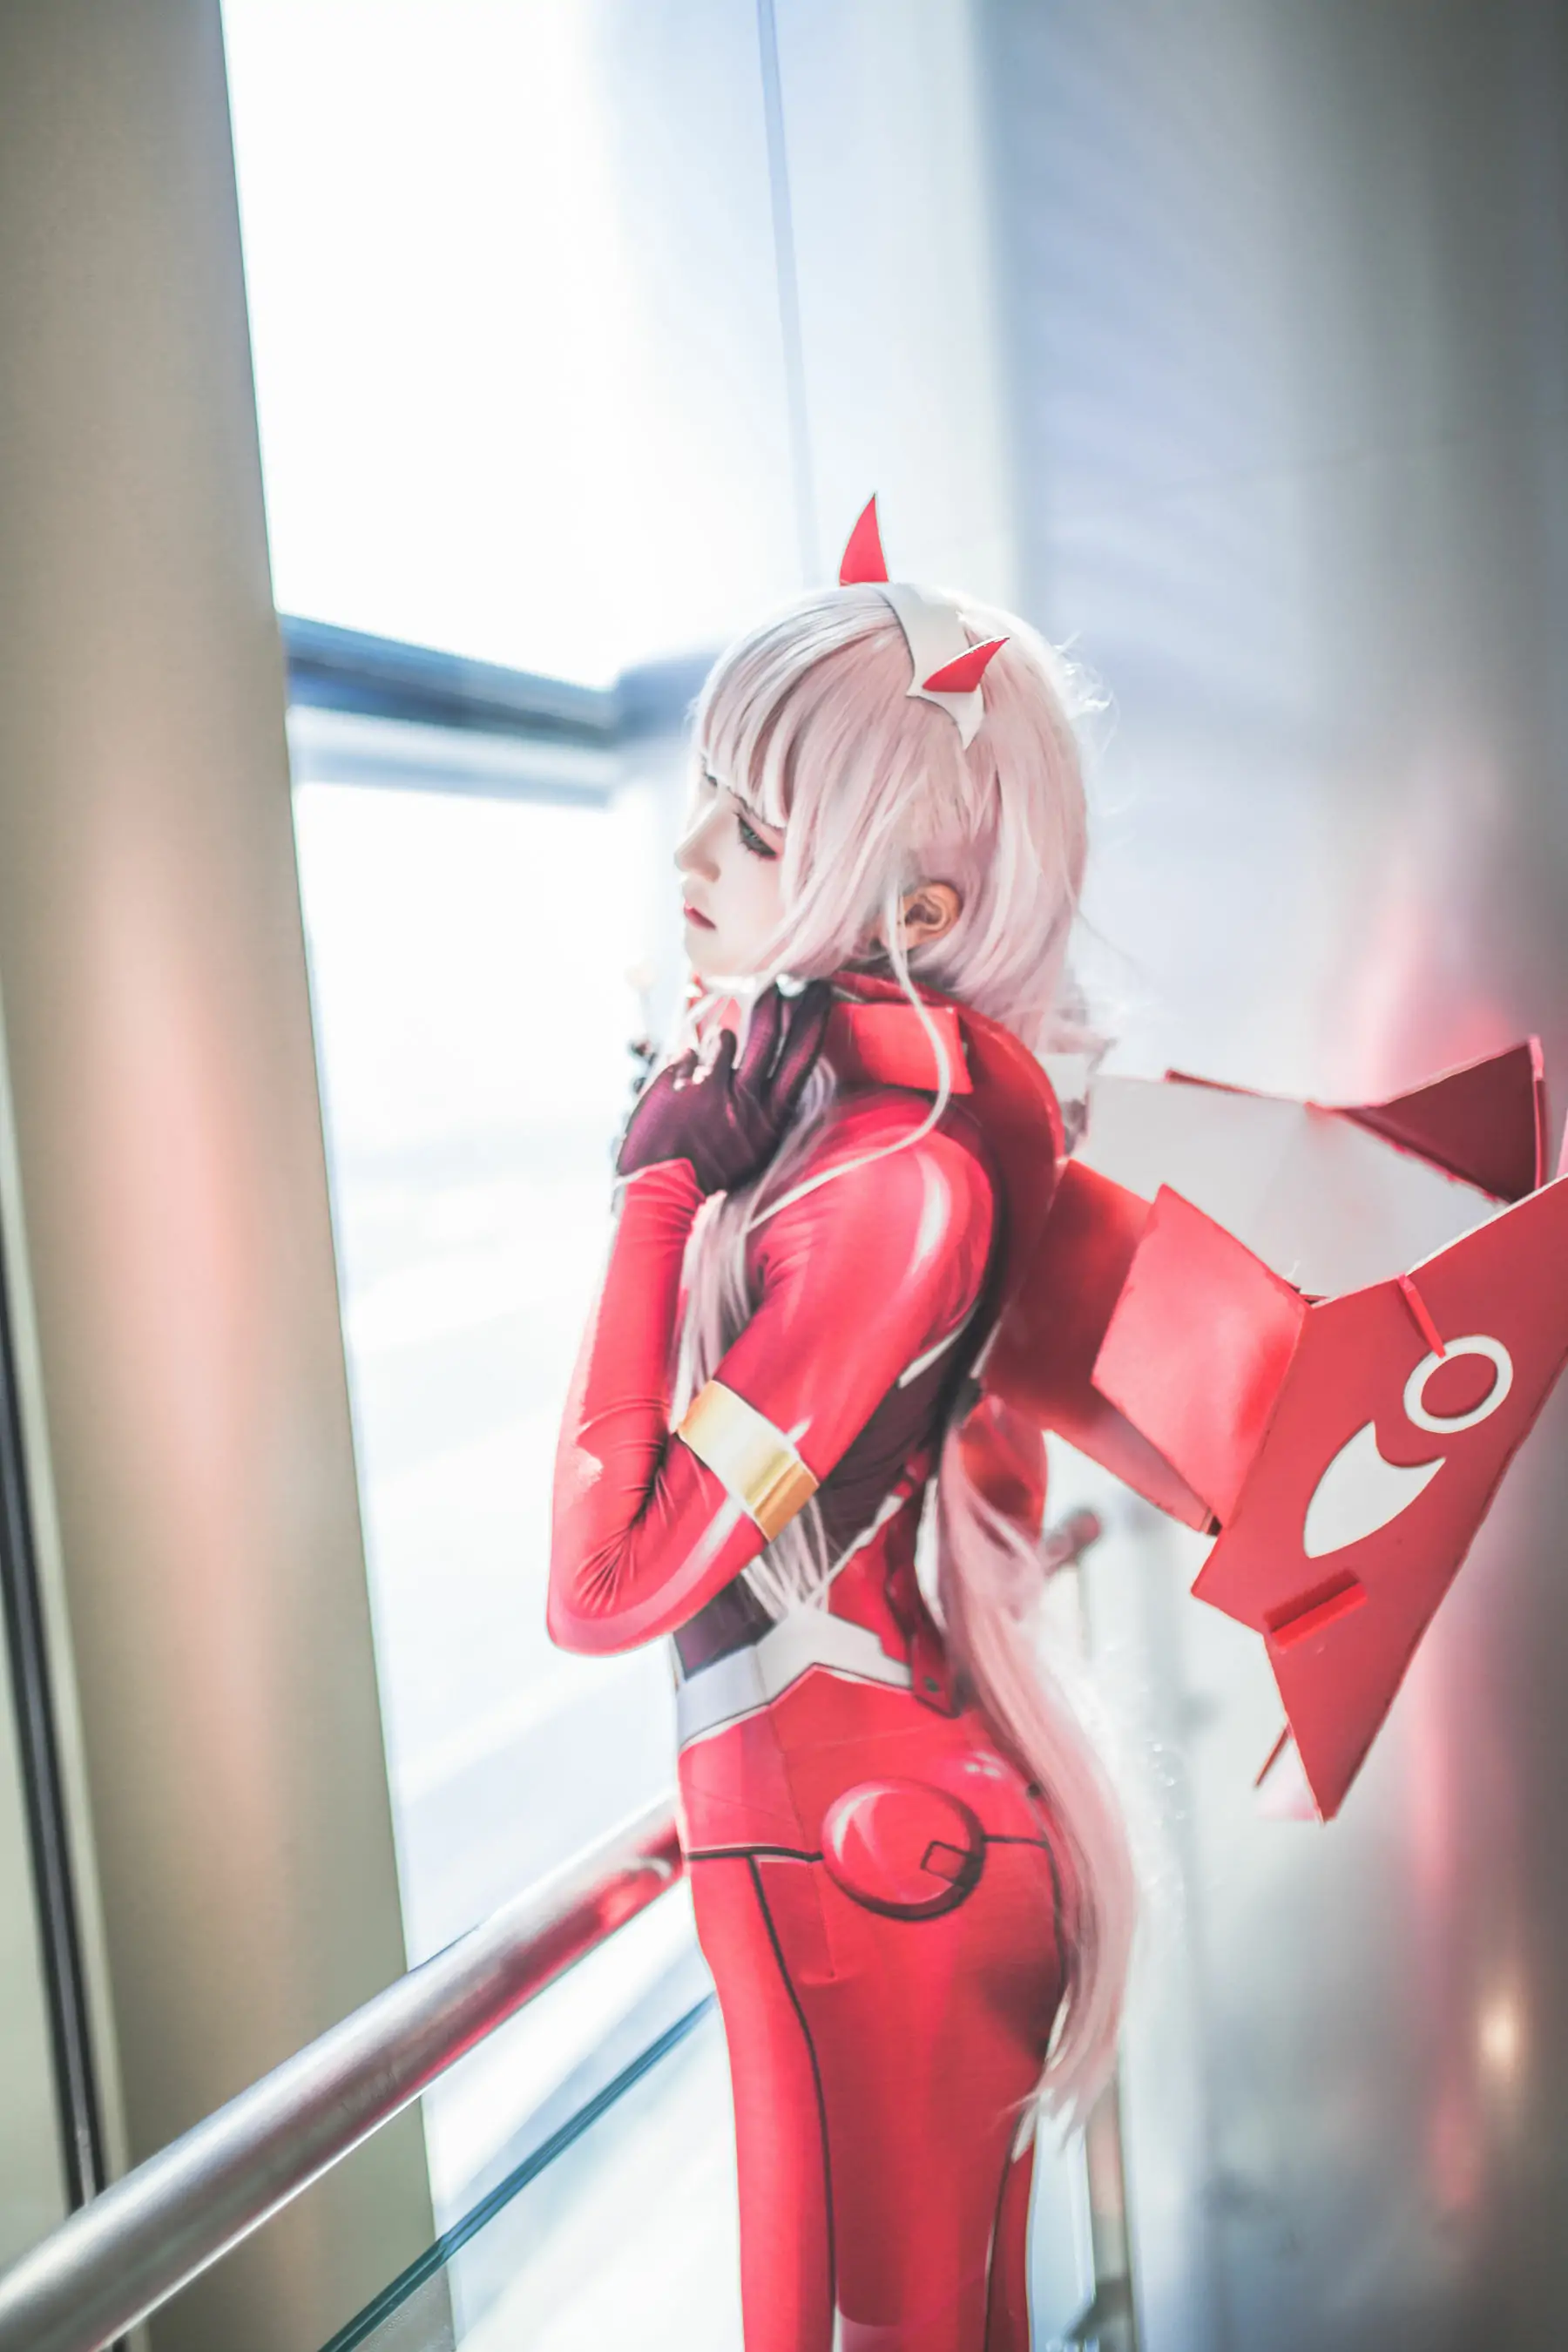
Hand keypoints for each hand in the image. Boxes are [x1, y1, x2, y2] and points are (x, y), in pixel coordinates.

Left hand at [616, 982, 831, 1194]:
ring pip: (728, 1038)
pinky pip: (691, 1052)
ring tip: (709, 1068)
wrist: (659, 1190)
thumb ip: (760, 1107)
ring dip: (720, 1043)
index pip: (802, 1058)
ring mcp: (716, 1090)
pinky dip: (687, 1062)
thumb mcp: (750, 1147)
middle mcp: (749, 1102)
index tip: (820, 994)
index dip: (813, 1021)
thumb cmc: (705, 1172)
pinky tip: (679, 1086)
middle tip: (782, 981)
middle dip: (779, 1002)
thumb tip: (766, 1068)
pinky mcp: (684, 1084)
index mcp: (771, 1119)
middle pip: (771, 1035)